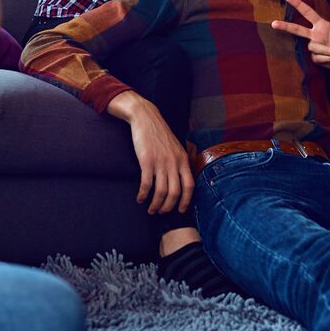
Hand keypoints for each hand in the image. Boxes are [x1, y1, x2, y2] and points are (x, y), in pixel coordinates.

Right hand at [108, 92, 193, 214]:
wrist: (146, 118)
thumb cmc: (160, 133)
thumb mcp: (176, 146)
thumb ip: (180, 161)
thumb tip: (182, 178)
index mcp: (183, 159)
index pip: (189, 186)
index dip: (185, 201)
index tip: (180, 210)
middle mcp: (174, 162)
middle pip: (175, 193)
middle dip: (168, 207)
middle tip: (162, 212)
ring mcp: (160, 162)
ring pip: (161, 192)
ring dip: (155, 205)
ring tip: (151, 209)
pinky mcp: (146, 161)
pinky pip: (146, 184)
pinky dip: (143, 195)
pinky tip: (140, 198)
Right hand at [272, 0, 329, 72]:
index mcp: (322, 25)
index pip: (307, 13)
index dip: (298, 4)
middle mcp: (315, 35)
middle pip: (297, 29)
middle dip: (285, 26)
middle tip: (273, 23)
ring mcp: (315, 47)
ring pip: (313, 46)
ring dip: (327, 50)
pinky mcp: (316, 58)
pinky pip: (317, 56)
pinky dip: (328, 57)